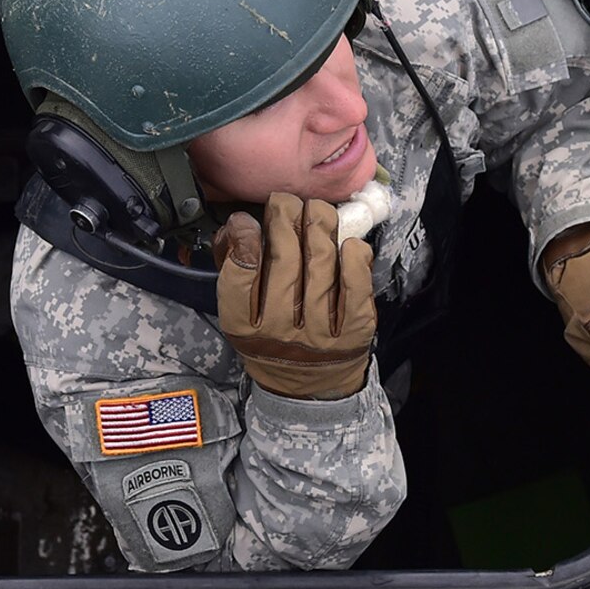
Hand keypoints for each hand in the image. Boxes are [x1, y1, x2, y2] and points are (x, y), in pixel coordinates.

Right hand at [211, 192, 376, 398]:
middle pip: (284, 260)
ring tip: (317, 211)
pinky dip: (353, 257)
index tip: (248, 220)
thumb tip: (238, 223)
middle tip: (287, 202)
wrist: (309, 386)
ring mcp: (320, 334)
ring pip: (321, 264)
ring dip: (320, 225)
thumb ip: (233, 265)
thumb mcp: (241, 310)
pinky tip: (347, 243)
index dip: (244, 236)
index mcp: (243, 326)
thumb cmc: (272, 335)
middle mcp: (280, 332)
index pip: (241, 273)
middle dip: (286, 218)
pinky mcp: (355, 333)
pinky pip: (356, 285)